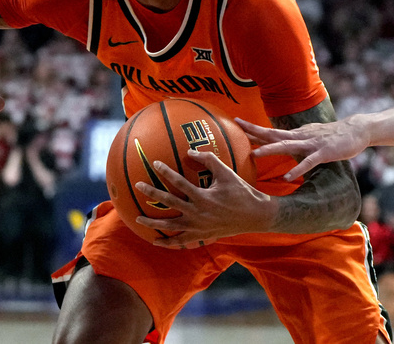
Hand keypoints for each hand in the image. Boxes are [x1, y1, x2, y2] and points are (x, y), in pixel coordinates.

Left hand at [134, 149, 274, 247]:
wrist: (255, 215)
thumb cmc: (240, 191)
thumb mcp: (226, 173)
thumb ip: (208, 159)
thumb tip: (189, 150)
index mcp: (203, 197)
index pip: (179, 182)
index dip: (166, 172)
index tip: (155, 164)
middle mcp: (198, 213)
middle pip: (169, 203)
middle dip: (152, 193)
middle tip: (138, 185)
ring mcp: (198, 227)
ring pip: (171, 227)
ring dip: (153, 224)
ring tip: (138, 219)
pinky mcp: (202, 236)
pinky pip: (181, 242)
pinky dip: (168, 243)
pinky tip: (156, 242)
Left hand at [236, 116, 368, 180]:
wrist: (356, 130)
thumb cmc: (331, 135)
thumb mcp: (309, 136)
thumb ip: (295, 140)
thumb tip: (281, 143)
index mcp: (295, 134)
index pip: (270, 130)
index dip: (253, 127)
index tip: (236, 123)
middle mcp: (299, 136)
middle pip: (272, 133)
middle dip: (254, 131)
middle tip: (236, 127)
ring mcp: (311, 144)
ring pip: (286, 146)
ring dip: (269, 149)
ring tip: (254, 154)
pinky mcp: (323, 153)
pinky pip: (308, 162)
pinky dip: (297, 169)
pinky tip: (288, 177)